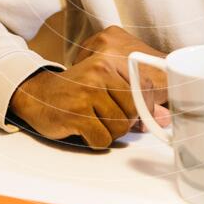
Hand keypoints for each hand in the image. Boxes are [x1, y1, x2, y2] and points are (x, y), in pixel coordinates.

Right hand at [9, 26, 167, 148]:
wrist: (38, 94)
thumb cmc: (77, 91)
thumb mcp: (105, 86)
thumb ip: (134, 99)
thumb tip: (165, 118)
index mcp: (110, 62)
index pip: (145, 88)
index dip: (143, 106)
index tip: (133, 112)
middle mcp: (100, 73)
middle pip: (134, 111)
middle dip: (125, 123)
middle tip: (109, 119)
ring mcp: (87, 92)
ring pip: (119, 128)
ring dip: (109, 133)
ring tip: (94, 123)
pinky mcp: (76, 113)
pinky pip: (102, 140)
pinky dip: (95, 142)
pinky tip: (84, 130)